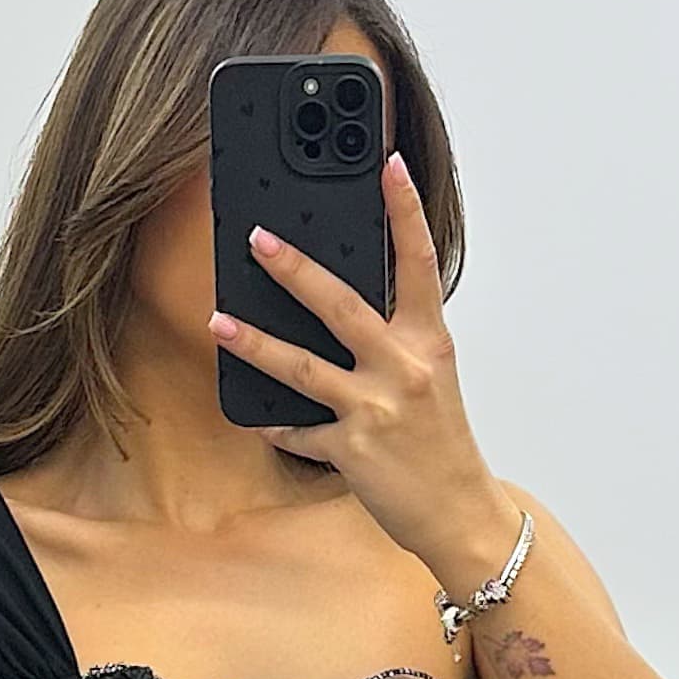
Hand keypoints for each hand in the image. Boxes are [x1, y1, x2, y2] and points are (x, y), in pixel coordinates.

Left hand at [207, 151, 520, 592]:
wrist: (460, 513)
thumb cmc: (442, 442)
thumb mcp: (432, 377)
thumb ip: (396, 339)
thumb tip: (342, 303)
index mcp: (430, 343)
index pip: (420, 263)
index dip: (405, 211)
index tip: (387, 165)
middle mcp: (404, 369)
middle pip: (342, 306)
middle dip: (295, 270)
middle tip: (257, 238)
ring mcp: (376, 411)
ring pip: (303, 368)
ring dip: (255, 343)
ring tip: (218, 321)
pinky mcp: (352, 452)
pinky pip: (300, 432)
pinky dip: (276, 424)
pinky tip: (252, 414)